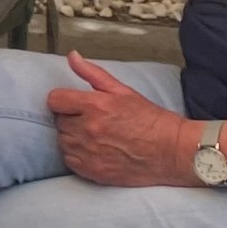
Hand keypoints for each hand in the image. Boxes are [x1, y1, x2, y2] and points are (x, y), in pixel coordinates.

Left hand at [46, 53, 194, 187]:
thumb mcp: (122, 90)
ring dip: (72, 137)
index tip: (72, 104)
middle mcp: (88, 129)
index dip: (63, 101)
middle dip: (69, 119)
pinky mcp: (93, 171)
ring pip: (62, 141)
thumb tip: (72, 56)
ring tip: (93, 136)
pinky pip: (70, 160)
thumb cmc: (150, 119)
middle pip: (58, 121)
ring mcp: (89, 152)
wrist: (171, 151)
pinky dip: (76, 156)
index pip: (54, 100)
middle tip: (89, 120)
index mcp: (94, 106)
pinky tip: (93, 151)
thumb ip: (92, 73)